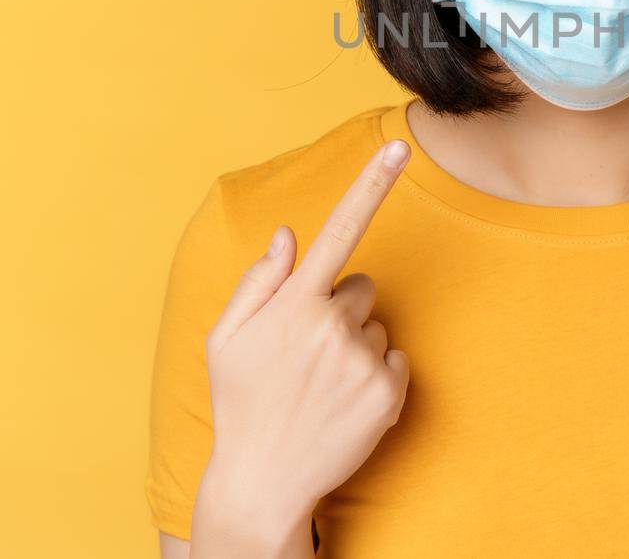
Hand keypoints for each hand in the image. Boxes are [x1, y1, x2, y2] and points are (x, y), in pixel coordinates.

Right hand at [192, 139, 412, 554]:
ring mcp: (364, 359)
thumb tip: (288, 235)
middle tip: (304, 352)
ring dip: (354, 343)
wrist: (264, 482)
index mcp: (294, 303)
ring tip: (320, 383)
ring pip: (376, 324)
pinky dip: (375, 374)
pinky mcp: (389, 391)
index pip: (340, 229)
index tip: (401, 145)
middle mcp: (333, 324)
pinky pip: (394, 358)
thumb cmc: (241, 403)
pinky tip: (344, 401)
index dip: (371, 183)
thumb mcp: (227, 338)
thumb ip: (258, 282)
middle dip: (338, 307)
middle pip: (359, 286)